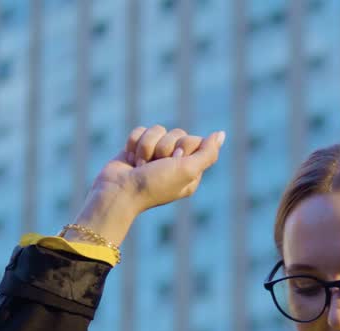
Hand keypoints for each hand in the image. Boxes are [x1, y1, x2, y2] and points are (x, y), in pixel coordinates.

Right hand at [91, 125, 226, 213]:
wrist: (118, 191)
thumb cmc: (155, 185)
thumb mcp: (187, 171)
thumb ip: (208, 153)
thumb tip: (221, 134)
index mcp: (191, 170)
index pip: (196, 140)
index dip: (183, 146)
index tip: (174, 161)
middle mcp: (174, 162)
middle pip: (177, 133)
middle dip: (163, 147)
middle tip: (155, 165)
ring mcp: (155, 155)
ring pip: (157, 129)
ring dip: (146, 147)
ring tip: (140, 166)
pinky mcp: (137, 148)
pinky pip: (140, 130)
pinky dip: (133, 144)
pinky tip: (130, 160)